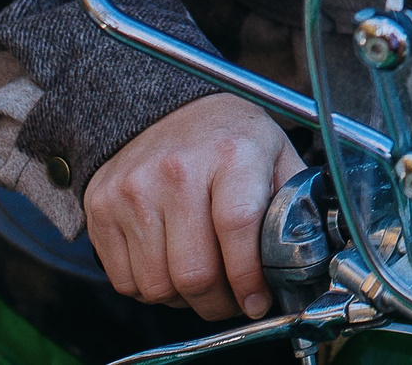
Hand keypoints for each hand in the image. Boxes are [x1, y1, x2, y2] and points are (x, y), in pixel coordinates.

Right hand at [83, 92, 304, 321]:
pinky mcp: (102, 207)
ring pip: (157, 284)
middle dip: (218, 303)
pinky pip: (124, 280)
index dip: (248, 277)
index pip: (237, 227)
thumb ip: (294, 201)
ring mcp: (134, 190)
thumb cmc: (227, 137)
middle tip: (232, 301)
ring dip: (184, 300)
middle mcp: (178, 170)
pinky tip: (170, 268)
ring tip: (202, 282)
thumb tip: (309, 252)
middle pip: (193, 271)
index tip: (257, 300)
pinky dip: (151, 289)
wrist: (165, 109)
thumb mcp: (275, 153)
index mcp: (231, 153)